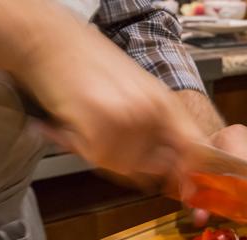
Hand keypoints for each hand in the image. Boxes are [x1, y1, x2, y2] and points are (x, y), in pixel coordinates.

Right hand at [20, 25, 203, 182]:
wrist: (52, 43)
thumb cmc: (92, 64)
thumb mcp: (140, 90)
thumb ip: (160, 126)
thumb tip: (173, 166)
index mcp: (166, 103)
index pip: (195, 149)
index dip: (191, 173)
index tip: (185, 188)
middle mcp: (151, 113)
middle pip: (156, 168)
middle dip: (137, 164)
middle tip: (113, 139)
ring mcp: (125, 122)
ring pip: (123, 168)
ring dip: (106, 155)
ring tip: (92, 125)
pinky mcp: (98, 131)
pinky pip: (96, 159)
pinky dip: (82, 148)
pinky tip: (76, 124)